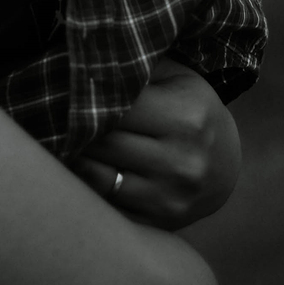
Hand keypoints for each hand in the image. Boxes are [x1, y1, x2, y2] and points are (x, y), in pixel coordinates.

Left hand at [76, 58, 241, 230]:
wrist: (226, 167)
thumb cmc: (194, 112)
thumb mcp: (179, 80)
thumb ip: (139, 69)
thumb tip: (87, 61)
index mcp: (185, 118)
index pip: (117, 106)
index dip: (87, 97)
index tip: (68, 89)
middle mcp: (180, 161)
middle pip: (103, 141)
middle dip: (75, 127)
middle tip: (57, 114)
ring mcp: (169, 197)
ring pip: (97, 176)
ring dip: (74, 157)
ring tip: (63, 140)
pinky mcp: (157, 223)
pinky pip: (105, 205)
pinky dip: (86, 187)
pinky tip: (79, 169)